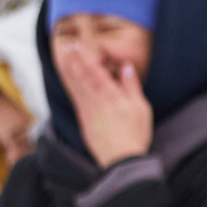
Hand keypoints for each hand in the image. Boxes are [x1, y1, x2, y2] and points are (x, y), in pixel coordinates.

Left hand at [53, 36, 152, 166]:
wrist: (121, 160)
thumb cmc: (135, 134)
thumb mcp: (141, 107)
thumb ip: (131, 85)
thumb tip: (125, 67)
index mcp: (111, 96)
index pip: (94, 72)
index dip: (84, 58)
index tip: (77, 46)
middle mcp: (96, 103)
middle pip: (82, 78)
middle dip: (74, 61)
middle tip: (67, 46)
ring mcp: (88, 113)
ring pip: (77, 88)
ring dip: (70, 72)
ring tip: (65, 58)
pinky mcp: (84, 122)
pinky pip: (76, 100)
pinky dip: (72, 88)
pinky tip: (69, 81)